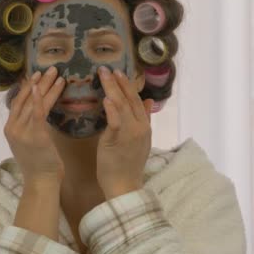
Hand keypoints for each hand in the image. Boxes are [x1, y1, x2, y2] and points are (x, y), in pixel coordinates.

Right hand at [4, 66, 65, 183]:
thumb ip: (30, 126)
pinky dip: (40, 98)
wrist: (41, 182)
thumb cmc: (40, 164)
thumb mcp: (30, 142)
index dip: (26, 87)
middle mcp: (12, 127)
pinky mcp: (34, 135)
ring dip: (46, 86)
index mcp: (10, 128)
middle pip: (26, 99)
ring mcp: (22, 131)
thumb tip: (38, 110)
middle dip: (38, 82)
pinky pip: (37, 112)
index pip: (18, 102)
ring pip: (34, 103)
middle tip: (49, 68)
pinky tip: (43, 86)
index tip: (35, 75)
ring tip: (56, 74)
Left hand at [96, 66, 153, 198]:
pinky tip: (107, 98)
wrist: (125, 185)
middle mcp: (141, 126)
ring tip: (104, 74)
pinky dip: (112, 108)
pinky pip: (116, 121)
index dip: (128, 85)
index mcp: (144, 126)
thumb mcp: (139, 140)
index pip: (136, 100)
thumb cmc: (126, 164)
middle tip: (108, 68)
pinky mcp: (120, 140)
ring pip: (123, 106)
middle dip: (119, 82)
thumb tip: (148, 100)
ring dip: (113, 88)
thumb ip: (143, 119)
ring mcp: (132, 133)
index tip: (119, 72)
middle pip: (130, 99)